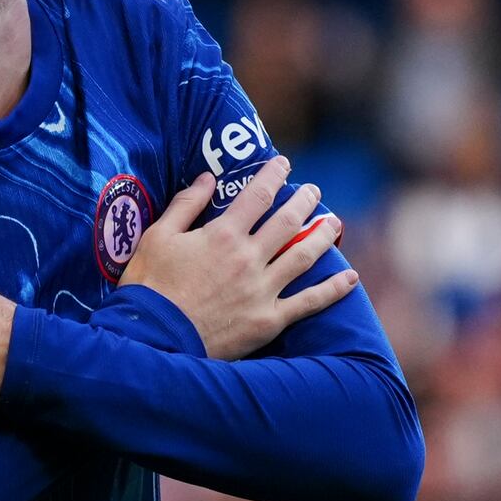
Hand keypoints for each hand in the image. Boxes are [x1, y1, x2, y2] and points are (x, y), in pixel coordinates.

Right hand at [120, 156, 357, 359]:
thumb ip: (185, 205)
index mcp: (222, 235)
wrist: (154, 337)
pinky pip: (309, 303)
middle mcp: (249, 258)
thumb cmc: (150, 286)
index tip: (284, 164)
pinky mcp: (269, 320)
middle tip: (314, 191)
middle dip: (304, 201)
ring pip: (303, 256)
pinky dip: (333, 290)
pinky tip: (350, 278)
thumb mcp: (157, 237)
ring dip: (321, 236)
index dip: (273, 175)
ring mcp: (262, 290)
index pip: (257, 195)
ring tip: (334, 222)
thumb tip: (205, 178)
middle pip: (287, 222)